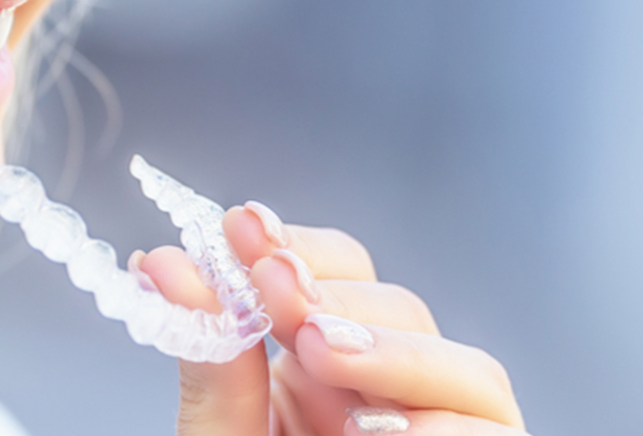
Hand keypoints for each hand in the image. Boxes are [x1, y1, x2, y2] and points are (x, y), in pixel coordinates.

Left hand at [133, 203, 525, 434]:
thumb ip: (208, 367)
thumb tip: (168, 263)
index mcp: (320, 384)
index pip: (339, 280)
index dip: (298, 246)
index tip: (239, 227)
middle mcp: (388, 409)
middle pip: (410, 316)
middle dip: (343, 296)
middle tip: (276, 296)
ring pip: (475, 378)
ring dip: (399, 355)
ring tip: (317, 355)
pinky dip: (444, 434)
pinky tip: (371, 435)